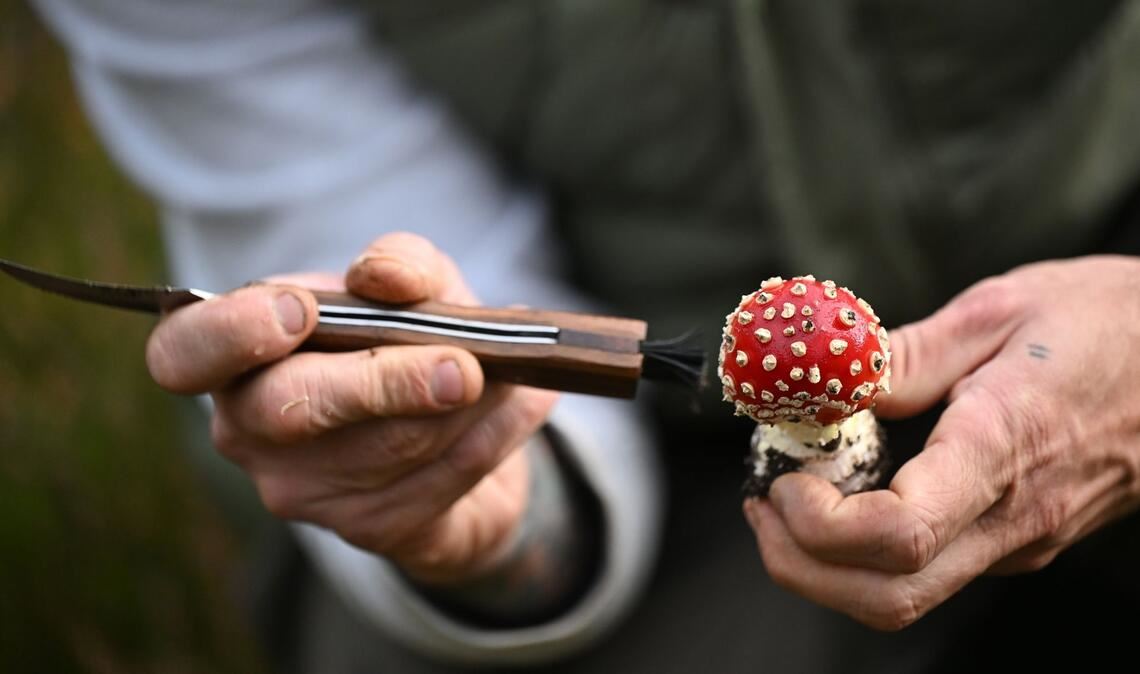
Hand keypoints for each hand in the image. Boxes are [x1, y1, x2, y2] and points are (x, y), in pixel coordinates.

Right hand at [145, 233, 557, 583]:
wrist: (456, 427)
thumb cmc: (410, 339)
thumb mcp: (413, 286)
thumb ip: (400, 265)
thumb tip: (385, 278)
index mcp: (236, 355)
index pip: (182, 354)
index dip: (231, 334)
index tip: (300, 312)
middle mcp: (249, 429)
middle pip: (292, 411)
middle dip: (385, 382)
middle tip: (460, 366)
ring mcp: (302, 489)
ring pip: (385, 446)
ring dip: (464, 404)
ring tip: (507, 367)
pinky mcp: (367, 528)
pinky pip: (439, 479)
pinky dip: (492, 434)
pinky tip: (519, 403)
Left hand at [743, 255, 1139, 629]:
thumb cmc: (1108, 321)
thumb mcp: (998, 309)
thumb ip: (903, 357)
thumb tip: (828, 389)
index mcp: (1003, 448)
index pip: (899, 534)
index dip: (818, 526)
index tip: (781, 481)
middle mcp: (1013, 517)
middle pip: (887, 596)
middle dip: (799, 566)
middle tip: (760, 505)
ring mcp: (1020, 538)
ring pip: (906, 596)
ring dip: (826, 565)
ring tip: (788, 499)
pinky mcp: (1020, 538)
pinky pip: (930, 570)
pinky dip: (865, 551)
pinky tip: (844, 496)